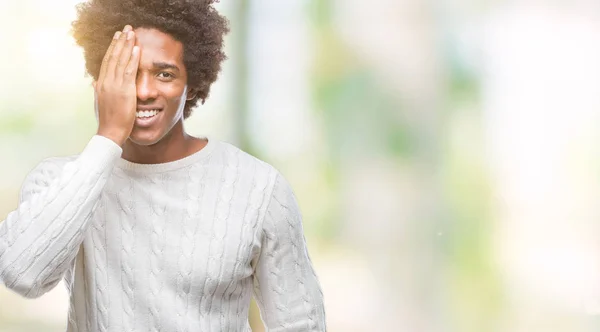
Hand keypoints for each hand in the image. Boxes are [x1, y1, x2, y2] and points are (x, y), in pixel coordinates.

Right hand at [93, 25, 139, 145]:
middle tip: (125, 29)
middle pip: (112, 56)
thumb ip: (99, 91)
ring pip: (120, 61)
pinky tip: (136, 49)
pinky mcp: (124, 91)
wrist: (110, 133)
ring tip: (132, 33)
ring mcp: (114, 86)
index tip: (117, 37)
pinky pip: (129, 72)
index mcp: (100, 84)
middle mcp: (105, 82)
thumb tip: (94, 83)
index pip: (106, 61)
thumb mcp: (100, 103)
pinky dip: (132, 59)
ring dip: (127, 45)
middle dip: (119, 42)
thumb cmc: (108, 121)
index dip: (112, 48)